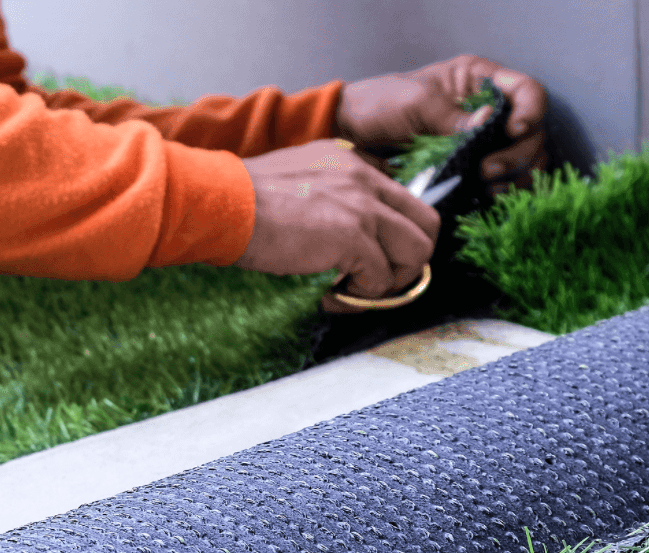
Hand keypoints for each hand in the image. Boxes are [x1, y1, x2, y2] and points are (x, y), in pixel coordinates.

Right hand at [235, 138, 439, 297]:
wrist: (222, 202)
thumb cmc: (241, 198)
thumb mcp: (294, 178)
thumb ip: (325, 194)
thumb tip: (333, 236)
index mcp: (352, 161)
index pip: (401, 196)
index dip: (393, 233)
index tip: (369, 254)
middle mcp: (366, 177)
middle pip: (426, 222)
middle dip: (409, 259)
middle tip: (377, 279)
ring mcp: (363, 206)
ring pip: (418, 251)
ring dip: (392, 280)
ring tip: (356, 290)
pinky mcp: (353, 236)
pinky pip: (381, 278)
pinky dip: (361, 296)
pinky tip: (330, 295)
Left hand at [335, 54, 548, 191]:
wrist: (352, 136)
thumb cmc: (380, 105)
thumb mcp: (415, 102)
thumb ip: (451, 115)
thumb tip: (488, 122)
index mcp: (479, 82)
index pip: (527, 92)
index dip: (530, 111)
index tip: (513, 130)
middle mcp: (489, 111)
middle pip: (532, 133)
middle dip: (518, 153)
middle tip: (487, 170)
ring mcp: (483, 143)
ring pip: (524, 161)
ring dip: (514, 176)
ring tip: (486, 186)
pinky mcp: (472, 171)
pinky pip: (502, 183)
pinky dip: (501, 191)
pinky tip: (485, 196)